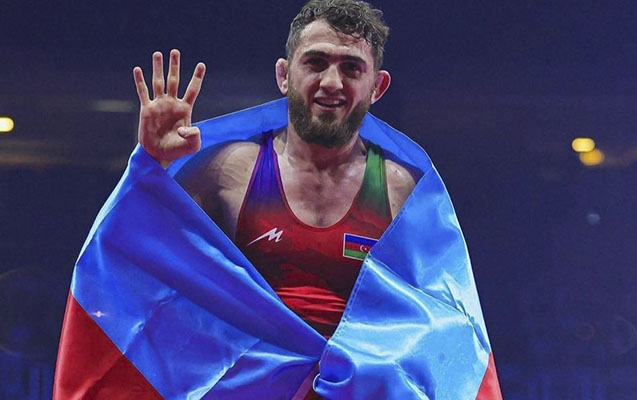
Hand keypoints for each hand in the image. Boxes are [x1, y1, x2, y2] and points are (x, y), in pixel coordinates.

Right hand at [133, 49, 205, 167]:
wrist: (159, 155)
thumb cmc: (177, 151)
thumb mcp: (192, 146)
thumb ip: (194, 137)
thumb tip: (189, 129)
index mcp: (184, 109)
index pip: (193, 89)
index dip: (197, 77)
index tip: (201, 64)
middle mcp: (172, 104)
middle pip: (174, 80)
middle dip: (175, 66)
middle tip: (175, 51)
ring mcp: (159, 105)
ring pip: (158, 82)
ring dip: (158, 68)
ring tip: (158, 54)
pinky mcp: (146, 109)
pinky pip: (143, 92)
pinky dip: (140, 81)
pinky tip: (138, 69)